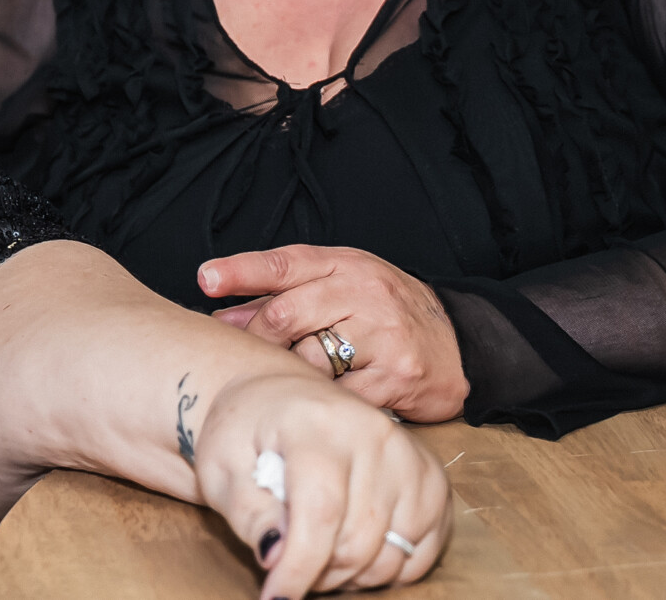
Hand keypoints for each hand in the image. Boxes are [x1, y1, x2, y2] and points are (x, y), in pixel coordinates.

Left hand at [195, 369, 450, 596]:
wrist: (280, 395)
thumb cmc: (247, 432)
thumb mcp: (224, 466)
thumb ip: (250, 513)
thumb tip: (277, 558)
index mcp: (317, 423)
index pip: (320, 513)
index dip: (299, 567)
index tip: (276, 597)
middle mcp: (374, 434)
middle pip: (357, 541)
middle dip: (319, 573)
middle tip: (289, 564)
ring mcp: (409, 456)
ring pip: (391, 555)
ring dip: (351, 574)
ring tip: (318, 552)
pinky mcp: (431, 479)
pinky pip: (422, 553)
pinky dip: (388, 568)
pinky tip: (354, 548)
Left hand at [200, 247, 468, 424]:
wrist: (460, 341)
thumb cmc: (385, 312)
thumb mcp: (339, 285)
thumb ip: (283, 296)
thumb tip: (223, 313)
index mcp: (344, 266)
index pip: (283, 264)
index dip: (240, 271)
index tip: (205, 279)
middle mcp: (363, 294)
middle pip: (287, 314)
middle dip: (256, 338)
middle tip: (243, 353)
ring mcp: (383, 335)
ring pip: (310, 358)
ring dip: (290, 373)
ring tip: (290, 378)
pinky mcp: (397, 376)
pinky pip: (341, 395)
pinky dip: (322, 400)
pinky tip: (318, 400)